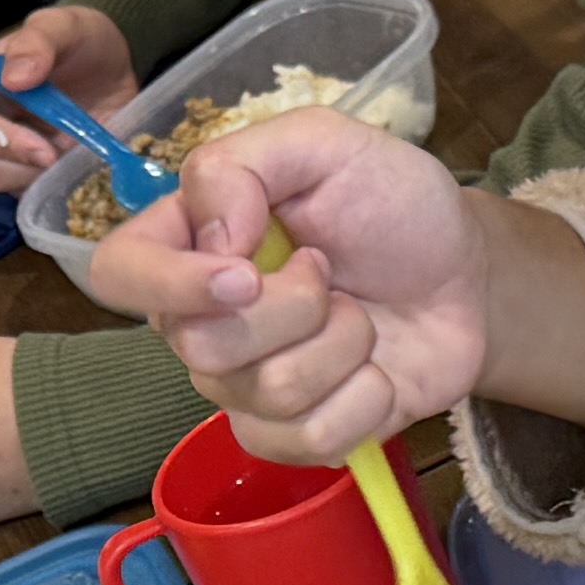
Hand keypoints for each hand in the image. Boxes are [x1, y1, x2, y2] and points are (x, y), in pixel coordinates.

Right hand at [0, 0, 133, 193]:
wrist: (109, 72)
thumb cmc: (82, 43)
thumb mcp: (69, 27)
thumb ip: (40, 41)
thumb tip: (13, 78)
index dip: (2, 139)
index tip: (46, 150)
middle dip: (21, 162)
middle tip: (61, 158)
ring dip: (38, 174)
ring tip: (71, 152)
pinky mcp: (16, 170)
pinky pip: (22, 192)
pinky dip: (48, 184)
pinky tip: (72, 164)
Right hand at [81, 113, 500, 461]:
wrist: (465, 276)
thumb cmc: (391, 205)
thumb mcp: (327, 144)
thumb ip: (246, 162)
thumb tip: (214, 237)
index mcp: (190, 244)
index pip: (119, 273)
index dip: (167, 283)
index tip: (244, 273)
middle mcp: (200, 322)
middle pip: (201, 346)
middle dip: (294, 308)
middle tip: (332, 273)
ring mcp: (243, 387)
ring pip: (265, 395)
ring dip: (343, 345)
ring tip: (361, 316)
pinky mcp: (293, 436)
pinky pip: (309, 440)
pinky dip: (366, 399)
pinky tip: (376, 370)